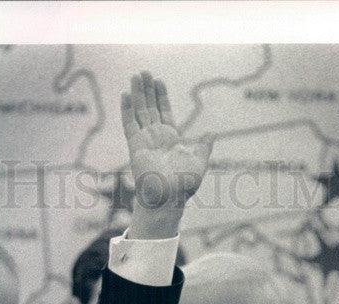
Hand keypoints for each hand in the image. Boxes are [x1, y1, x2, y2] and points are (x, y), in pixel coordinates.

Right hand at [121, 71, 213, 236]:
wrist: (170, 197)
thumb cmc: (185, 185)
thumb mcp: (200, 162)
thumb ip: (204, 147)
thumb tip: (212, 135)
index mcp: (170, 139)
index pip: (164, 112)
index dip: (161, 96)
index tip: (159, 81)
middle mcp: (156, 137)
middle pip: (149, 108)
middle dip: (147, 90)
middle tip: (144, 71)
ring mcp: (144, 140)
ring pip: (139, 111)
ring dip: (137, 93)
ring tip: (135, 75)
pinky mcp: (135, 145)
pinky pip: (129, 124)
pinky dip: (127, 109)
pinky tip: (126, 94)